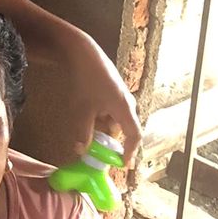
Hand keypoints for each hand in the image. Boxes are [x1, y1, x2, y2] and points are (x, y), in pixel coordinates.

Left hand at [60, 29, 141, 158]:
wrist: (85, 54)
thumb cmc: (87, 81)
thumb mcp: (83, 110)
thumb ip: (84, 132)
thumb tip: (82, 151)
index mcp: (125, 108)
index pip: (135, 135)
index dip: (130, 151)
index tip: (123, 164)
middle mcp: (128, 103)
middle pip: (125, 129)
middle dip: (112, 142)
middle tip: (99, 153)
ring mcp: (122, 96)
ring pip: (116, 121)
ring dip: (105, 130)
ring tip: (89, 134)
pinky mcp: (114, 92)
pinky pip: (112, 112)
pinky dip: (103, 119)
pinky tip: (89, 117)